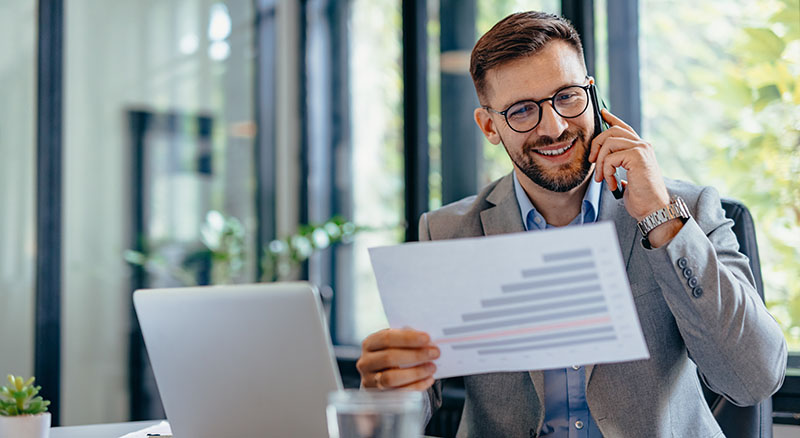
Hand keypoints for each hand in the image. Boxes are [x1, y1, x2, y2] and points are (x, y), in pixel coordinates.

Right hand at [356, 328, 438, 390]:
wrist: (381, 375)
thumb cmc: (393, 354)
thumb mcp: (396, 343)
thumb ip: (407, 340)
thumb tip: (428, 342)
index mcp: (370, 343)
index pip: (387, 338)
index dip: (408, 338)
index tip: (427, 338)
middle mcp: (366, 361)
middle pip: (389, 358)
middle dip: (415, 355)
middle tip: (435, 353)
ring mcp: (369, 380)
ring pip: (391, 378)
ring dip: (416, 372)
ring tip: (432, 368)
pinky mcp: (377, 395)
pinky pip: (398, 392)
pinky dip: (416, 386)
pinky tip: (428, 379)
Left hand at [589, 109, 681, 246]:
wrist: (653, 209)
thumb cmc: (641, 197)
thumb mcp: (627, 177)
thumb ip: (619, 165)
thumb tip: (605, 161)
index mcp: (640, 148)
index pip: (624, 127)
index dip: (611, 118)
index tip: (602, 113)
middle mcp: (642, 145)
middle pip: (611, 131)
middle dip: (596, 145)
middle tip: (593, 162)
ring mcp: (641, 149)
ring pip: (609, 143)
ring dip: (601, 163)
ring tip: (603, 179)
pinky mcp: (638, 156)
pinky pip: (610, 157)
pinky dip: (607, 172)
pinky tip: (612, 183)